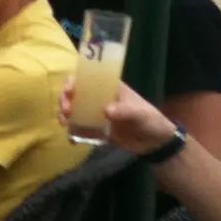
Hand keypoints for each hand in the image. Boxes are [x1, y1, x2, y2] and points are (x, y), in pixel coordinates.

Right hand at [58, 80, 176, 155]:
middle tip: (66, 111)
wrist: (155, 142)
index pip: (87, 78)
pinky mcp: (97, 130)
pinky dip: (74, 133)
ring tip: (65, 124)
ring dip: (66, 116)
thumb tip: (106, 111)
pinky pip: (81, 129)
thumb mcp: (139, 113)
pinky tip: (72, 139)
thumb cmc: (150, 120)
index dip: (73, 81)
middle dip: (65, 100)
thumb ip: (124, 111)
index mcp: (110, 88)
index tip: (69, 91)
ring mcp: (97, 114)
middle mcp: (100, 99)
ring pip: (75, 111)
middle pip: (76, 94)